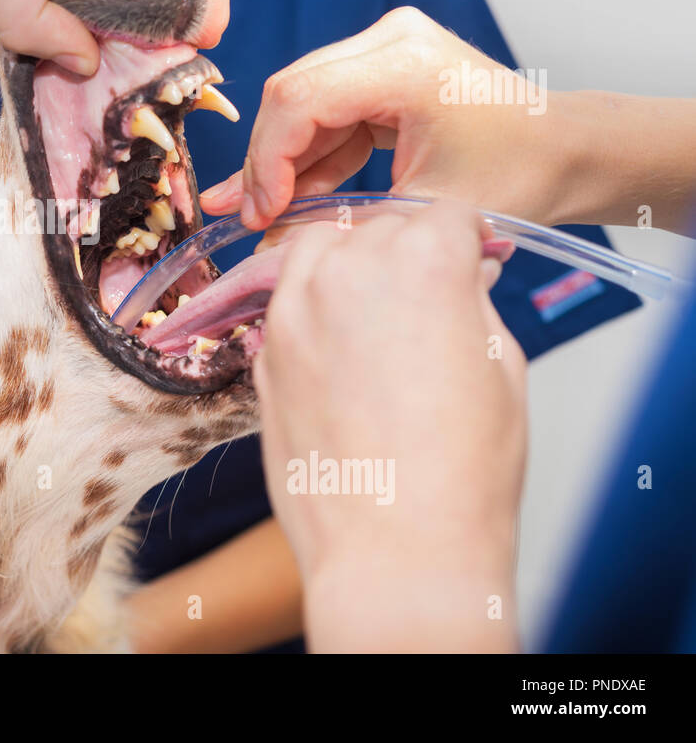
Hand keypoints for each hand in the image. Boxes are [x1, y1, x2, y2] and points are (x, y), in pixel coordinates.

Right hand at [201, 7, 559, 228]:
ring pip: (302, 103)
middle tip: (251, 217)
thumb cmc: (516, 177)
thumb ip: (339, 221)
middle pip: (292, 95)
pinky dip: (310, 155)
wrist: (565, 151)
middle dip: (267, 162)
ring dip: (282, 162)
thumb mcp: (422, 209)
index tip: (262, 215)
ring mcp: (386, 47)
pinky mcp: (384, 66)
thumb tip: (267, 246)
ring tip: (261, 213)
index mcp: (406, 64)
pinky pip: (326, 109)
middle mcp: (391, 39)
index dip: (268, 161)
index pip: (301, 100)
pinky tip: (289, 195)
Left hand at [255, 202, 526, 650]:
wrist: (394, 553)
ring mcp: (295, 310)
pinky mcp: (264, 351)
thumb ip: (473, 302)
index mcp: (422, 263)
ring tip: (377, 309)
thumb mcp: (502, 367)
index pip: (446, 214)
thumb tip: (462, 277)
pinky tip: (339, 343)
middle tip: (430, 292)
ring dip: (349, 263)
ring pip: (319, 249)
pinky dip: (311, 302)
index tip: (472, 257)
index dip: (467, 237)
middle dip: (409, 249)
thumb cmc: (459, 477)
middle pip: (380, 226)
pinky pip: (285, 298)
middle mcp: (348, 272)